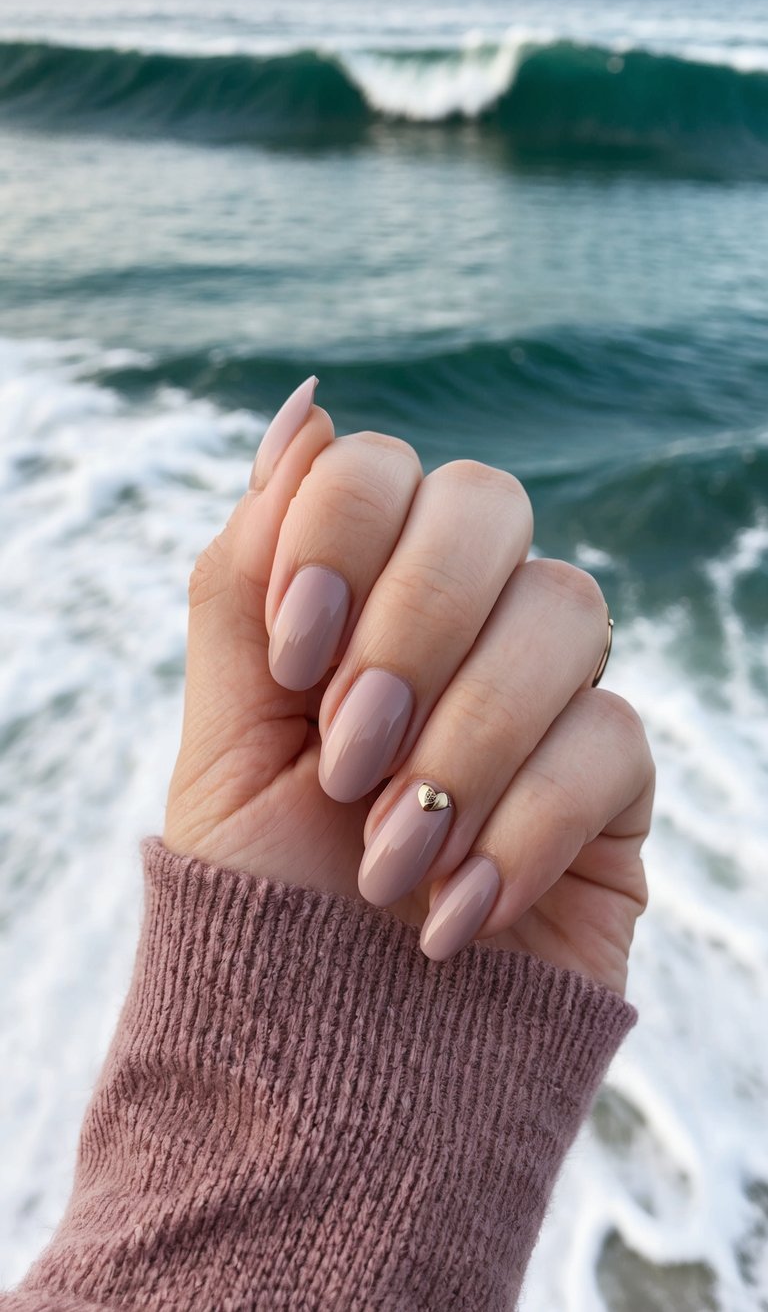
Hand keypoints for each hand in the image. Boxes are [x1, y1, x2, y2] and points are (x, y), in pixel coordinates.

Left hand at [164, 380, 653, 993]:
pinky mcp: (610, 785)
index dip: (340, 532)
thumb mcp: (223, 738)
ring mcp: (544, 698)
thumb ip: (247, 575)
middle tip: (348, 756)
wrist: (332, 1065)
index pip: (382, 468)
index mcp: (359, 600)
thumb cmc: (267, 901)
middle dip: (413, 625)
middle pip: (489, 504)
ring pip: (566, 609)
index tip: (294, 654)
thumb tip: (304, 407)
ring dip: (463, 740)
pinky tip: (457, 917)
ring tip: (389, 863)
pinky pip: (613, 738)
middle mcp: (458, 630)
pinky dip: (523, 827)